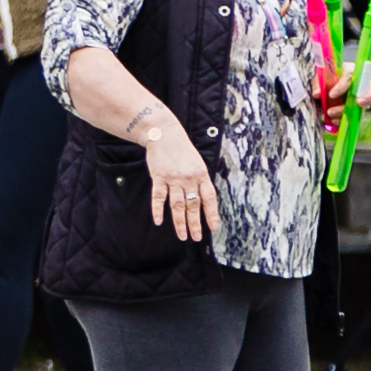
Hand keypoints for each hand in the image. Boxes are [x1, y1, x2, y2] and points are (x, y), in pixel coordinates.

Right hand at [138, 120, 219, 244]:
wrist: (165, 134)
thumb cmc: (182, 149)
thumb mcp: (197, 163)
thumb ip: (200, 180)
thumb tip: (203, 199)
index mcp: (202, 175)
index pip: (209, 198)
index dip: (211, 214)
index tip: (213, 227)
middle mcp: (189, 178)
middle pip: (193, 205)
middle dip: (195, 224)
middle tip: (196, 237)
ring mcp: (174, 178)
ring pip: (178, 205)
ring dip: (180, 222)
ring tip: (182, 235)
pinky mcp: (159, 177)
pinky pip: (159, 197)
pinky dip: (158, 210)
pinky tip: (158, 221)